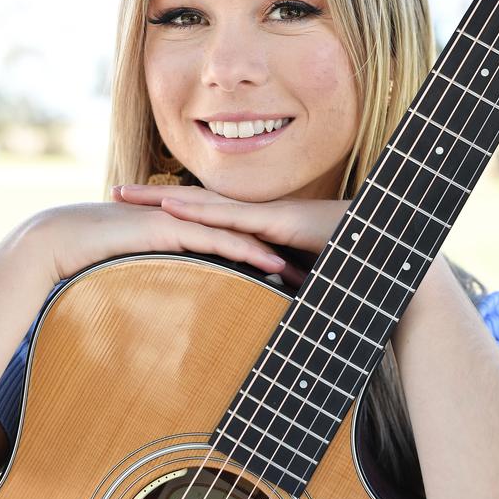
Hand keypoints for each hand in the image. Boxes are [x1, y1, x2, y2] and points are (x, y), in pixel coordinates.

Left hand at [112, 185, 350, 287]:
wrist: (384, 255)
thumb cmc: (346, 268)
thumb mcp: (296, 281)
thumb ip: (268, 287)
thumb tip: (251, 306)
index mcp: (255, 228)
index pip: (205, 215)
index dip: (170, 210)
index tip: (136, 211)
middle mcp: (255, 215)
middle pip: (194, 202)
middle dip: (152, 197)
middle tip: (114, 192)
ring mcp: (265, 215)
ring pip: (204, 203)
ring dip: (163, 199)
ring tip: (127, 195)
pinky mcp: (277, 222)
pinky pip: (231, 217)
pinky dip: (199, 212)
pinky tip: (170, 209)